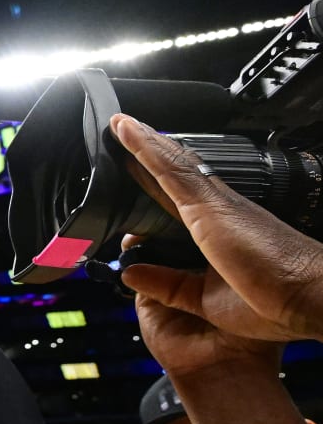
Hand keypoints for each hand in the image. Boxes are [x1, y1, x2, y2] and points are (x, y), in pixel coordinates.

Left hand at [113, 113, 322, 346]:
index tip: (133, 163)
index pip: (179, 195)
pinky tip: (128, 131)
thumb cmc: (272, 300)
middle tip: (121, 129)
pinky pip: (172, 171)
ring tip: (119, 122)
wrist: (308, 297)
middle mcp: (218, 209)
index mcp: (218, 228)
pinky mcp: (210, 207)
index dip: (155, 176)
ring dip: (144, 141)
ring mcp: (215, 204)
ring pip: (171, 163)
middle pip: (176, 171)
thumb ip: (166, 284)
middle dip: (148, 150)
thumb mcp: (201, 298)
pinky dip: (147, 149)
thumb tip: (131, 272)